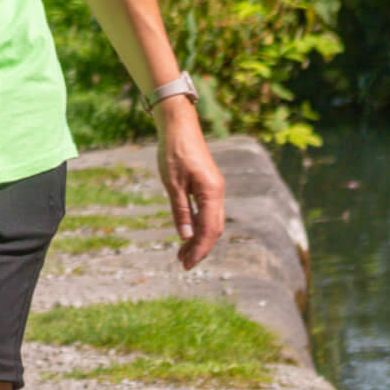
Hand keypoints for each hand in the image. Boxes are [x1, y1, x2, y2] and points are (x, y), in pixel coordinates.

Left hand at [154, 97, 225, 268]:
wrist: (179, 125)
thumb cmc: (174, 151)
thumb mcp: (172, 183)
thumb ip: (181, 210)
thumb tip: (186, 236)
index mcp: (212, 192)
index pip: (209, 230)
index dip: (199, 249)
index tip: (187, 264)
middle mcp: (217, 192)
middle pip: (213, 229)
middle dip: (199, 248)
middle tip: (182, 263)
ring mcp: (214, 188)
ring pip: (212, 222)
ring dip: (199, 239)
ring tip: (183, 254)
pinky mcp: (208, 185)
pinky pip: (208, 211)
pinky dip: (199, 225)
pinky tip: (188, 233)